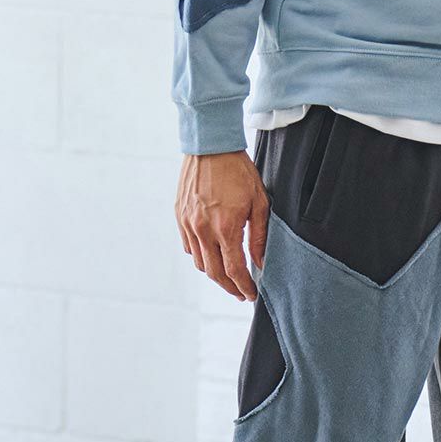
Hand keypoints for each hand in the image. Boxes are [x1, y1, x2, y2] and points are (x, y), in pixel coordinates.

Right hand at [175, 150, 268, 300]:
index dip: (244, 286)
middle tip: (241, 293)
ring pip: (199, 262)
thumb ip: (258, 236)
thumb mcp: (258, 202)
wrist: (210, 146)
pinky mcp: (180, 216)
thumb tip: (260, 262)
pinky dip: (201, 256)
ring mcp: (188, 223)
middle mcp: (203, 229)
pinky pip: (189, 246)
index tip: (251, 294)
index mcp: (225, 227)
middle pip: (214, 273)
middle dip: (229, 287)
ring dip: (214, 274)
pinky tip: (212, 255)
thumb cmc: (237, 171)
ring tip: (228, 276)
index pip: (234, 269)